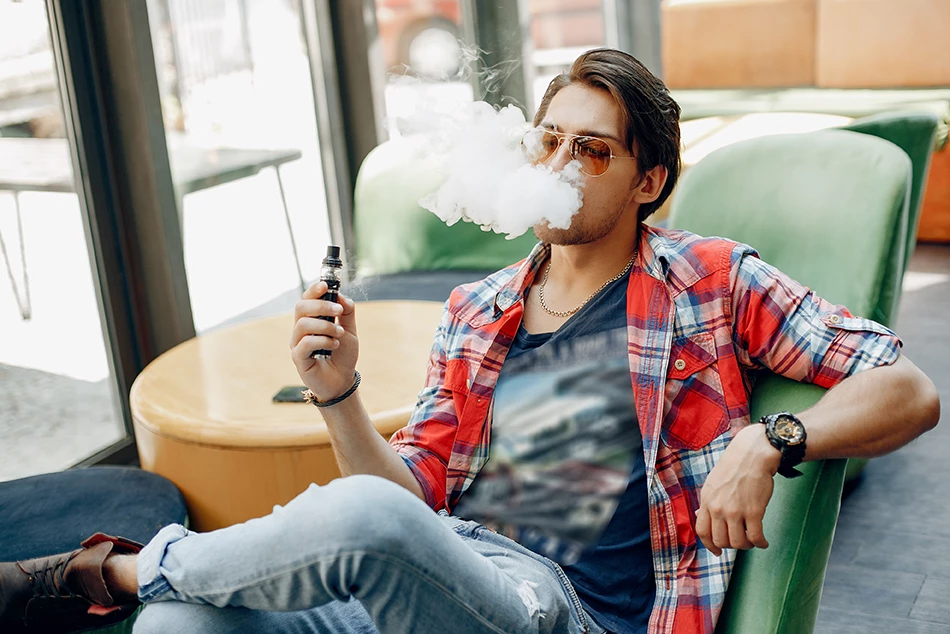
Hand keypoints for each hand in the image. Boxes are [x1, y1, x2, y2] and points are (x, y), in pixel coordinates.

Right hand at [290, 281, 358, 401]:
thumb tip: (340, 295)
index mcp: (311, 320)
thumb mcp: (349, 330)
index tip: (326, 285)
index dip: (313, 290)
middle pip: (301, 307)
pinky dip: (322, 340)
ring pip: (303, 324)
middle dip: (321, 305)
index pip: (306, 299)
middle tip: (339, 311)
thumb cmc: (342, 355)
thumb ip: (347, 312)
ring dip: (325, 325)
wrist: (343, 380)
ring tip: (339, 334)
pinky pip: (305, 343)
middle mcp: (300, 330)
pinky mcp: (298, 358)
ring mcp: (297, 344)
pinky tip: (334, 345)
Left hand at [695, 425, 780, 556]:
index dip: (710, 546)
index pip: (702, 532)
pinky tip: (764, 542)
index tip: (717, 552)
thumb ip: (707, 502)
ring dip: (746, 546)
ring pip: (738, 543)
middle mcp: (718, 508)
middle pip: (720, 541)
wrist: (752, 455)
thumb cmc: (734, 468)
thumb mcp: (712, 484)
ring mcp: (735, 511)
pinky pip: (756, 537)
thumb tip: (699, 517)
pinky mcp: (754, 511)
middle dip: (730, 546)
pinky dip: (761, 544)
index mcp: (706, 501)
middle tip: (740, 541)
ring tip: (752, 541)